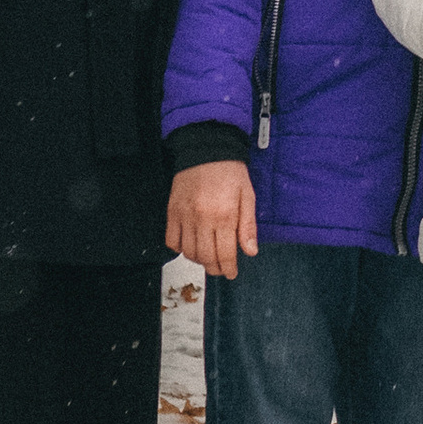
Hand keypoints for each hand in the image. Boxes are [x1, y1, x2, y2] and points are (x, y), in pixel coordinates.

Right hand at [167, 160, 257, 276]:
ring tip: (207, 258)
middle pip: (206, 257)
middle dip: (215, 268)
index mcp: (225, 215)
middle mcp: (203, 218)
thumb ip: (248, 226)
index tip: (231, 272)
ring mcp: (185, 216)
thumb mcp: (248, 196)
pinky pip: (172, 240)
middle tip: (220, 269)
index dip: (228, 268)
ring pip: (188, 252)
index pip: (225, 253)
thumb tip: (250, 251)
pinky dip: (180, 248)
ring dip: (198, 260)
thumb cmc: (229, 171)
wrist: (207, 150)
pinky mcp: (172, 211)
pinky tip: (190, 246)